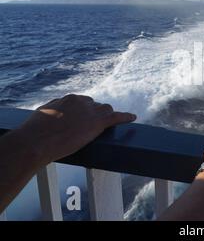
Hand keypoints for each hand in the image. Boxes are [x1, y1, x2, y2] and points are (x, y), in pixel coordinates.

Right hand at [16, 94, 135, 165]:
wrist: (36, 141)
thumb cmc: (34, 131)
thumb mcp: (43, 113)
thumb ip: (54, 109)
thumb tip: (58, 109)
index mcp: (69, 98)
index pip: (82, 102)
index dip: (83, 111)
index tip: (83, 118)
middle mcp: (82, 101)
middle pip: (95, 105)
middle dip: (93, 114)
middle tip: (89, 126)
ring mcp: (91, 111)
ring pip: (105, 110)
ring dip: (105, 116)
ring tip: (105, 124)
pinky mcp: (97, 122)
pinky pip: (116, 117)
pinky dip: (126, 117)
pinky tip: (133, 117)